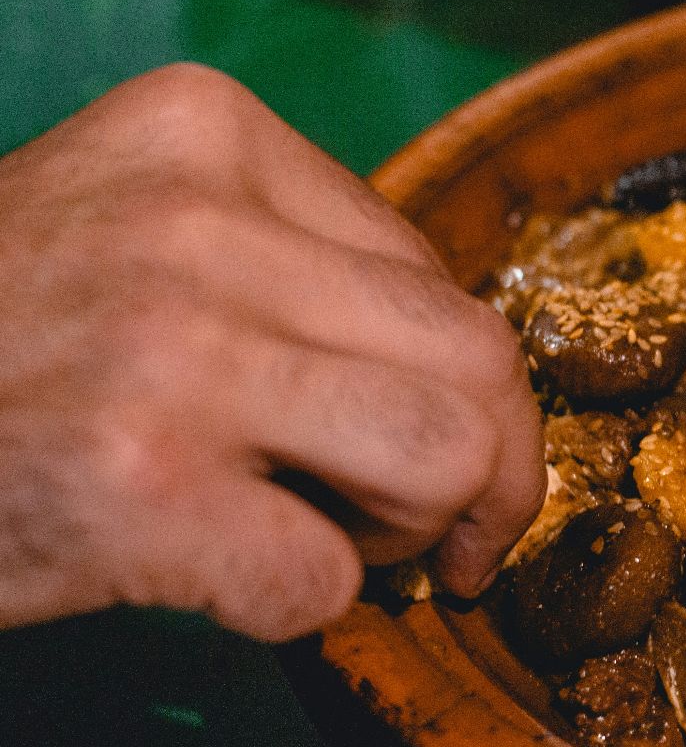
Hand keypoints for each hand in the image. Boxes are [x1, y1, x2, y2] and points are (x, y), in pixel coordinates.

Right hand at [0, 65, 545, 640]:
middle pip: (475, 357)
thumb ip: (285, 264)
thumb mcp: (130, 232)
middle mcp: (190, 224)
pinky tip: (222, 584)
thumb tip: (466, 372)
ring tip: (334, 545)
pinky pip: (327, 581)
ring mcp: (163, 353)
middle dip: (494, 471)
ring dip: (413, 535)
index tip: (453, 451)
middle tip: (454, 537)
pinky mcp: (129, 491)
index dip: (466, 385)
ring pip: (443, 454)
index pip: (434, 269)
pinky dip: (301, 612)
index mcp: (202, 133)